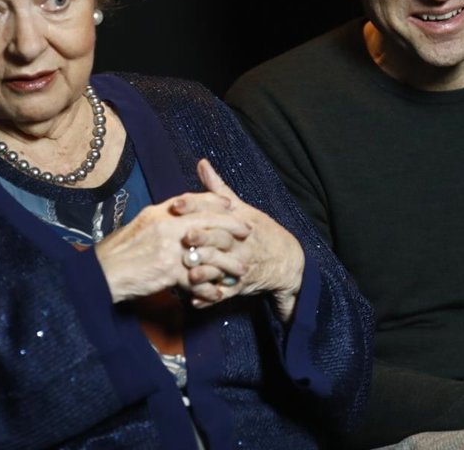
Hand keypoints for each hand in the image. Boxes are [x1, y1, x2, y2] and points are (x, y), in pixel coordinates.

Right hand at [95, 190, 249, 302]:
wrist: (100, 275)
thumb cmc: (118, 252)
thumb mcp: (140, 225)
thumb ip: (162, 217)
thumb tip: (180, 211)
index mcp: (159, 213)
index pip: (194, 200)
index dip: (215, 202)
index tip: (231, 204)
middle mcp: (167, 226)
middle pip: (209, 221)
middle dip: (232, 226)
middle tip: (248, 231)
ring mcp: (169, 248)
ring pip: (208, 251)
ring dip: (227, 261)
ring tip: (242, 268)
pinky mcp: (168, 271)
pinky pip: (197, 279)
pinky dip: (209, 287)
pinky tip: (218, 293)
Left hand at [177, 159, 305, 320]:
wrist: (287, 259)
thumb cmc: (258, 230)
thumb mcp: (242, 207)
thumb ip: (217, 188)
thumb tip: (201, 163)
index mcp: (238, 221)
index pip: (215, 211)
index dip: (195, 207)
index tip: (176, 205)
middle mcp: (240, 242)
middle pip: (220, 239)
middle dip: (203, 238)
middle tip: (185, 237)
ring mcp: (241, 264)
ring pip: (222, 268)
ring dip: (205, 272)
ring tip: (188, 274)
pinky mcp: (240, 284)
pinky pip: (225, 293)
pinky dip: (210, 297)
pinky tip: (194, 300)